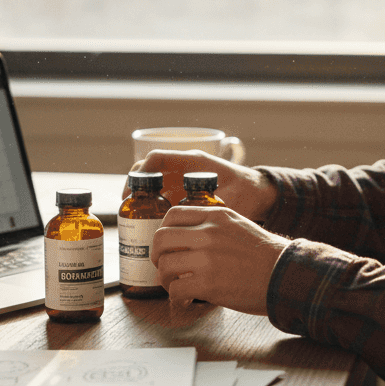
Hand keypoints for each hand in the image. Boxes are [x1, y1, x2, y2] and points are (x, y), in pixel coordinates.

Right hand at [132, 150, 277, 219]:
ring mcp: (181, 180)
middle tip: (127, 211)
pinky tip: (149, 227)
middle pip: (148, 170)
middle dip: (133, 187)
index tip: (132, 192)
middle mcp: (183, 168)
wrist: (258, 194)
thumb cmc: (248, 191)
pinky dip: (151, 208)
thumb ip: (217, 206)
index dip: (141, 172)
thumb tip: (201, 220)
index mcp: (192, 161)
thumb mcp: (233, 198)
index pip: (157, 158)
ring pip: (152, 184)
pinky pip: (160, 196)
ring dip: (140, 199)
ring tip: (134, 221)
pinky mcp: (182, 193)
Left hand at [151, 206, 288, 313]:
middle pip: (161, 239)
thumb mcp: (238, 225)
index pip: (172, 215)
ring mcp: (207, 258)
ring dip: (165, 280)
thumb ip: (213, 225)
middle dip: (157, 256)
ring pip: (165, 265)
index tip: (167, 245)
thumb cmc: (264, 255)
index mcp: (216, 215)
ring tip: (177, 287)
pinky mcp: (208, 284)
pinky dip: (176, 298)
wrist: (285, 274)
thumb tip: (187, 237)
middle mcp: (208, 233)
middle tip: (163, 267)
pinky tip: (185, 300)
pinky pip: (176, 290)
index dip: (163, 231)